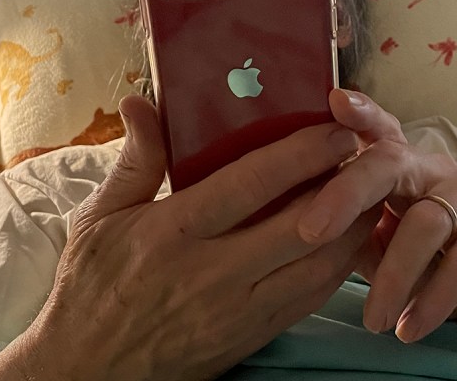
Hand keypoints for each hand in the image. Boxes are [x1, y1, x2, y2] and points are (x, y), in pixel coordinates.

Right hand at [19, 94, 379, 380]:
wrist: (88, 372)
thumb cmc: (92, 288)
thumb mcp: (98, 219)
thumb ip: (135, 161)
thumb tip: (143, 103)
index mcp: (172, 233)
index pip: (251, 185)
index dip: (302, 154)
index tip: (336, 129)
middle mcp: (212, 272)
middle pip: (301, 224)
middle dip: (344, 185)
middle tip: (367, 154)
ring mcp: (238, 309)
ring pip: (318, 265)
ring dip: (353, 225)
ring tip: (368, 190)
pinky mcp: (253, 335)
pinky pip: (311, 297)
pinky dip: (338, 264)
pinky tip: (348, 237)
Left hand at [298, 90, 456, 342]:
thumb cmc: (435, 262)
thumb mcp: (382, 244)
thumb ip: (348, 232)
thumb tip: (290, 235)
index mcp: (402, 168)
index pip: (379, 130)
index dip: (359, 113)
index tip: (333, 102)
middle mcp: (437, 168)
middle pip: (390, 163)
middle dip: (345, 194)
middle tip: (309, 234)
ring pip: (426, 222)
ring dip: (393, 277)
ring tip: (373, 321)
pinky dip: (433, 299)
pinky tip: (411, 328)